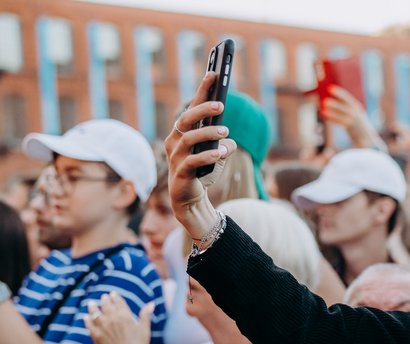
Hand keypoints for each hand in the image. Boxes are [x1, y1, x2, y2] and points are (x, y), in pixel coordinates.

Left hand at [86, 292, 152, 343]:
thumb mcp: (145, 330)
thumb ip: (146, 315)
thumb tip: (151, 303)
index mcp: (125, 316)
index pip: (119, 302)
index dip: (115, 297)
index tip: (113, 294)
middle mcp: (113, 319)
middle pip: (106, 305)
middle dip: (104, 300)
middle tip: (103, 297)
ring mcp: (103, 327)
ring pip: (95, 313)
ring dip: (93, 307)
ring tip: (91, 303)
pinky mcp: (96, 335)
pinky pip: (89, 324)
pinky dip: (87, 320)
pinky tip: (86, 317)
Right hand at [163, 71, 236, 240]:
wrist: (190, 200)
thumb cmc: (202, 172)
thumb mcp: (217, 155)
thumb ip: (223, 143)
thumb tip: (230, 140)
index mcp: (183, 132)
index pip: (192, 106)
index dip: (202, 90)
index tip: (214, 73)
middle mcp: (176, 141)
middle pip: (186, 119)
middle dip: (202, 109)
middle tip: (220, 105)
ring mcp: (176, 157)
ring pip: (189, 139)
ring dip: (208, 134)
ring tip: (226, 133)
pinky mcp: (180, 173)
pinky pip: (192, 162)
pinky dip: (207, 156)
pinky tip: (220, 153)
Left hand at [322, 85, 384, 149]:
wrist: (368, 141)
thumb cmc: (357, 129)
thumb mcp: (353, 117)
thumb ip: (343, 110)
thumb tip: (327, 104)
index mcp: (358, 108)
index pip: (348, 98)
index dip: (340, 93)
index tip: (330, 88)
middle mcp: (358, 113)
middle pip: (346, 104)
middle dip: (337, 99)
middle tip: (325, 97)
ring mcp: (356, 121)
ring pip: (344, 113)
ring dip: (334, 109)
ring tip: (323, 107)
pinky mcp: (354, 129)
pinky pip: (342, 122)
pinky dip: (334, 119)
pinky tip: (325, 116)